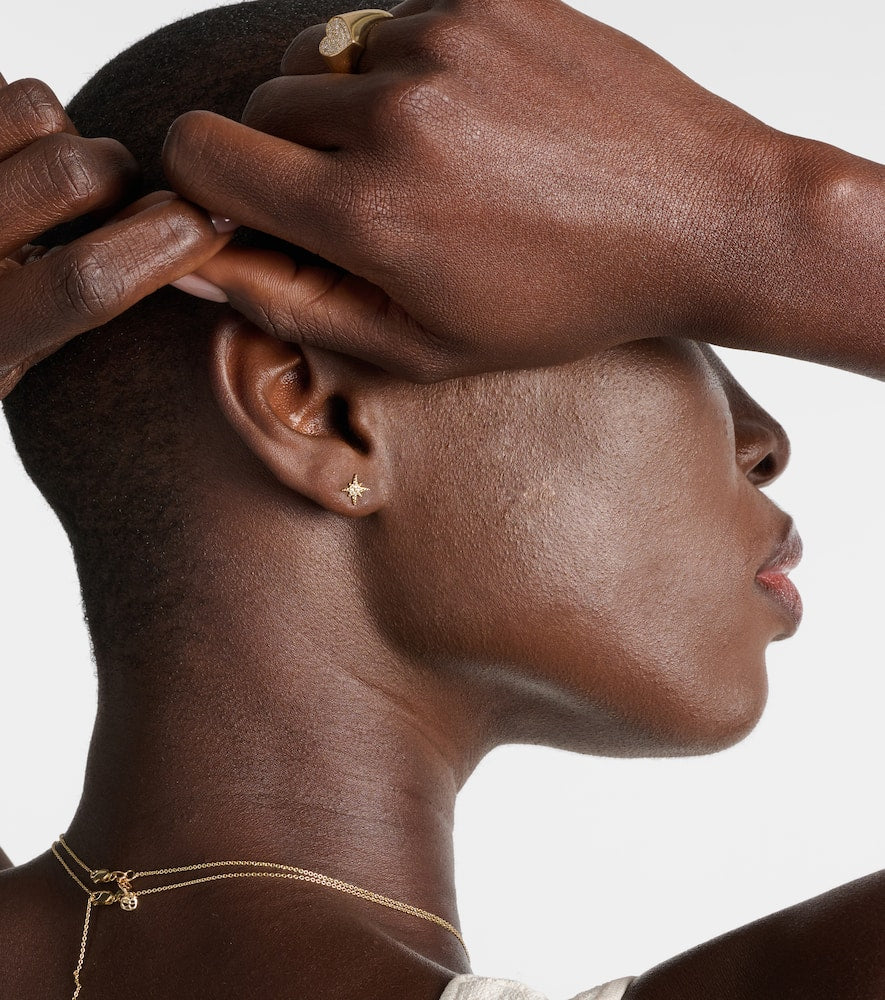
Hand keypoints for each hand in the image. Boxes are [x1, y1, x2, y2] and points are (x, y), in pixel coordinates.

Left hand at [0, 73, 232, 399]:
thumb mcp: (38, 339)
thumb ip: (102, 291)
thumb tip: (205, 220)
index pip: (88, 282)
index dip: (169, 243)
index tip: (216, 223)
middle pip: (71, 173)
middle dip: (120, 173)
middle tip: (114, 197)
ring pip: (35, 109)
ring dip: (70, 132)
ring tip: (56, 171)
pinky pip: (0, 85)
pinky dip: (27, 114)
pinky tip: (18, 156)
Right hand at [162, 0, 794, 379]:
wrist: (700, 217)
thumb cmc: (564, 300)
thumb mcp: (426, 345)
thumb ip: (295, 304)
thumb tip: (197, 259)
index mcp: (367, 210)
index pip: (199, 152)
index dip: (207, 182)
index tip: (249, 206)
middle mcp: (392, 110)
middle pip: (259, 103)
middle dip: (291, 155)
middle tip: (372, 201)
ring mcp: (443, 39)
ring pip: (326, 57)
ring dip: (354, 108)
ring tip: (438, 162)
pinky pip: (396, 23)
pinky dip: (413, 70)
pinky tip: (480, 118)